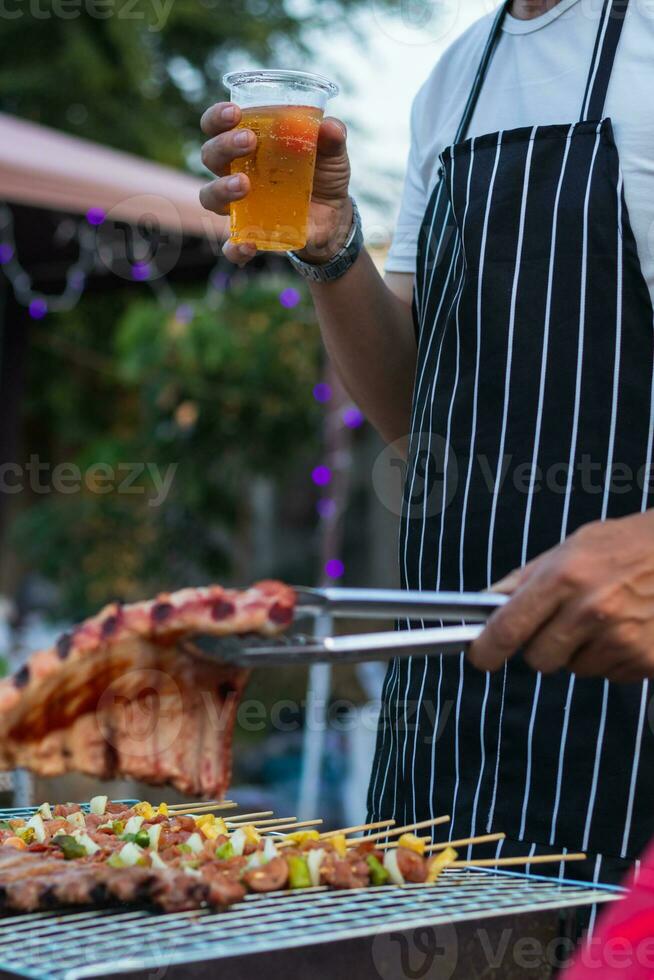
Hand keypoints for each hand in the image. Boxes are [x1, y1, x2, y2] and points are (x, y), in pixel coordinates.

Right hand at [199, 102, 351, 267]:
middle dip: (224, 146)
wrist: (334, 217)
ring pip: (209, 197)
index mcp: (248, 144)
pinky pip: (231, 245)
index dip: (217, 117)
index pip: (217, 125)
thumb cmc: (323, 175)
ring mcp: (240, 205)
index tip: (234, 113)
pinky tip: (248, 245)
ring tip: (244, 184)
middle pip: (210, 156)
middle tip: (249, 142)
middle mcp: (235, 171)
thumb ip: (333, 138)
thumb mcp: (333, 154)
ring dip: (221, 188)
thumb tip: (330, 127)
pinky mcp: (250, 234)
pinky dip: (234, 248)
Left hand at [468, 511, 653, 682]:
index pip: (509, 628)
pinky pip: (610, 675)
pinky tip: (628, 629)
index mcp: (565, 576)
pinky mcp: (645, 660)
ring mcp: (620, 639)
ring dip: (582, 652)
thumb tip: (489, 602)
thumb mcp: (575, 545)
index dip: (487, 649)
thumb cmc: (631, 545)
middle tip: (564, 622)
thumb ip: (529, 577)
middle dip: (543, 647)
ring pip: (576, 669)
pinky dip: (613, 659)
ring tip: (606, 618)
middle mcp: (590, 610)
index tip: (480, 657)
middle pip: (539, 659)